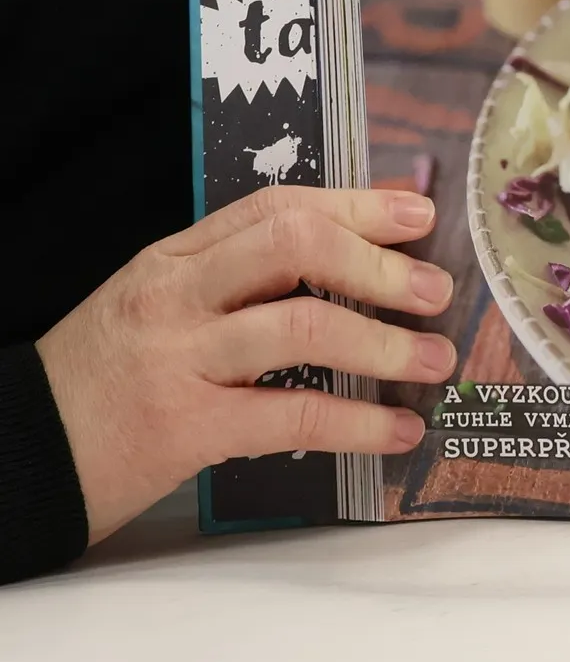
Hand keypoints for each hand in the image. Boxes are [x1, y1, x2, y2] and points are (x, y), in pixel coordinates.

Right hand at [36, 184, 454, 543]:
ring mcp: (178, 359)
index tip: (420, 214)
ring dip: (384, 345)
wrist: (19, 456)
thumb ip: (243, 275)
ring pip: (301, 328)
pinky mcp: (182, 429)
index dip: (358, 205)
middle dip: (379, 265)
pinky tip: (397, 432)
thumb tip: (356, 251)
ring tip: (435, 361)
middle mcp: (177, 296)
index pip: (278, 207)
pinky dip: (357, 423)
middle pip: (295, 246)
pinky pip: (289, 414)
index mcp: (176, 257)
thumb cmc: (108, 378)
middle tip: (436, 291)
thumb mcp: (164, 304)